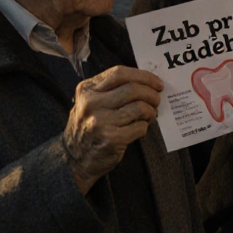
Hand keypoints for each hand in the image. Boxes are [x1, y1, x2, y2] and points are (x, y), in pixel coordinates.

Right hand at [62, 65, 163, 193]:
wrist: (75, 159)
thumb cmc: (90, 126)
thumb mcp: (91, 102)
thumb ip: (112, 89)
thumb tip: (148, 82)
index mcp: (87, 89)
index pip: (120, 73)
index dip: (144, 76)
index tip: (157, 83)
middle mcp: (91, 103)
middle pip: (133, 89)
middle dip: (152, 94)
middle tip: (157, 100)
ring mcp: (100, 121)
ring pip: (140, 107)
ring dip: (151, 111)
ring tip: (149, 115)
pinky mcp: (111, 138)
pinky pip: (140, 127)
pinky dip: (145, 126)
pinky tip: (140, 127)